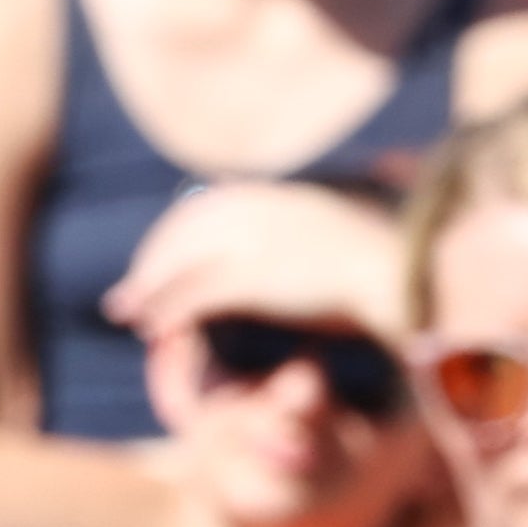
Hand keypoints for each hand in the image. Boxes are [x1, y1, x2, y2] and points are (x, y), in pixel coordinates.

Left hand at [109, 178, 404, 345]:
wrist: (401, 273)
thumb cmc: (372, 261)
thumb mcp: (319, 232)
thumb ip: (282, 234)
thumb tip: (260, 248)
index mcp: (264, 197)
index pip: (196, 214)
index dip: (168, 243)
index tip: (150, 263)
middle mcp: (248, 213)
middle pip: (178, 238)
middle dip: (149, 268)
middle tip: (126, 296)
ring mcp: (249, 243)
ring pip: (180, 268)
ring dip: (148, 292)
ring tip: (127, 314)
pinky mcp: (253, 278)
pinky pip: (196, 296)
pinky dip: (169, 311)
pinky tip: (155, 329)